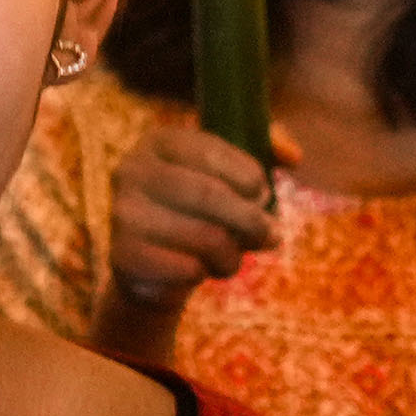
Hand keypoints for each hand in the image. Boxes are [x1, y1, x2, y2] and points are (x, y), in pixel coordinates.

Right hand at [101, 120, 277, 333]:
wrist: (155, 267)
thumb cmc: (202, 212)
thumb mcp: (232, 174)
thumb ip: (267, 148)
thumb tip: (293, 155)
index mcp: (160, 141)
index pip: (213, 152)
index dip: (251, 178)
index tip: (264, 196)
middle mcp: (132, 169)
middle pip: (210, 194)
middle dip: (251, 220)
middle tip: (271, 235)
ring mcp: (123, 212)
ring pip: (204, 236)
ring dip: (232, 253)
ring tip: (232, 256)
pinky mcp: (123, 255)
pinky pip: (187, 268)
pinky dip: (205, 274)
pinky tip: (200, 270)